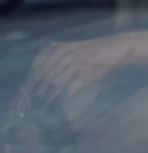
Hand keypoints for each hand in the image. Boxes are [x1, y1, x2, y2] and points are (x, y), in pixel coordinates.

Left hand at [15, 36, 134, 114]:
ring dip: (46, 96)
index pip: (37, 66)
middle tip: (31, 102)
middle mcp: (64, 54)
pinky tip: (60, 100)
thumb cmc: (94, 50)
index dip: (30, 80)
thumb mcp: (72, 49)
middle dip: (35, 91)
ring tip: (41, 104)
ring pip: (54, 83)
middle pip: (43, 76)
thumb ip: (55, 59)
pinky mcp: (85, 73)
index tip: (25, 92)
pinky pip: (68, 88)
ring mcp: (75, 63)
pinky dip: (62, 95)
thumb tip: (39, 77)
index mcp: (59, 48)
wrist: (117, 47)